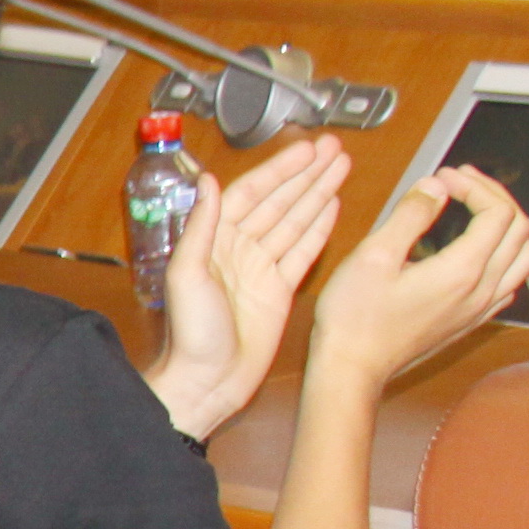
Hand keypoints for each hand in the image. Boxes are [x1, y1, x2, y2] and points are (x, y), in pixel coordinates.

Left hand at [143, 133, 344, 440]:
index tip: (305, 148)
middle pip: (279, 201)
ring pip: (295, 220)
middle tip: (334, 148)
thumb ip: (201, 226)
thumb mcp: (188, 274)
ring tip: (341, 166)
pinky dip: (319, 228)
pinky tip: (333, 205)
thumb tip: (208, 180)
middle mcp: (239, 248)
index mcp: (214, 240)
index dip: (280, 169)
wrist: (208, 381)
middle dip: (306, 174)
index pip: (252, 193)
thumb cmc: (191, 333)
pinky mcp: (280, 289)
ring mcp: (261, 268)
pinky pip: (303, 251)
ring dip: (317, 193)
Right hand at [304, 163, 528, 393]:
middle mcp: (482, 289)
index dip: (475, 186)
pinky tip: (479, 250)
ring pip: (525, 258)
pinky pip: (511, 282)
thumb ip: (410, 215)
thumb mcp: (373, 256)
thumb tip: (436, 186)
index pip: (497, 213)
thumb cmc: (354, 316)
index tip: (443, 177)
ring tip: (478, 210)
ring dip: (509, 226)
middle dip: (494, 196)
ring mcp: (482, 308)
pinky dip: (506, 255)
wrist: (353, 368)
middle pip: (519, 230)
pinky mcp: (473, 320)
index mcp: (462, 270)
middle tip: (461, 182)